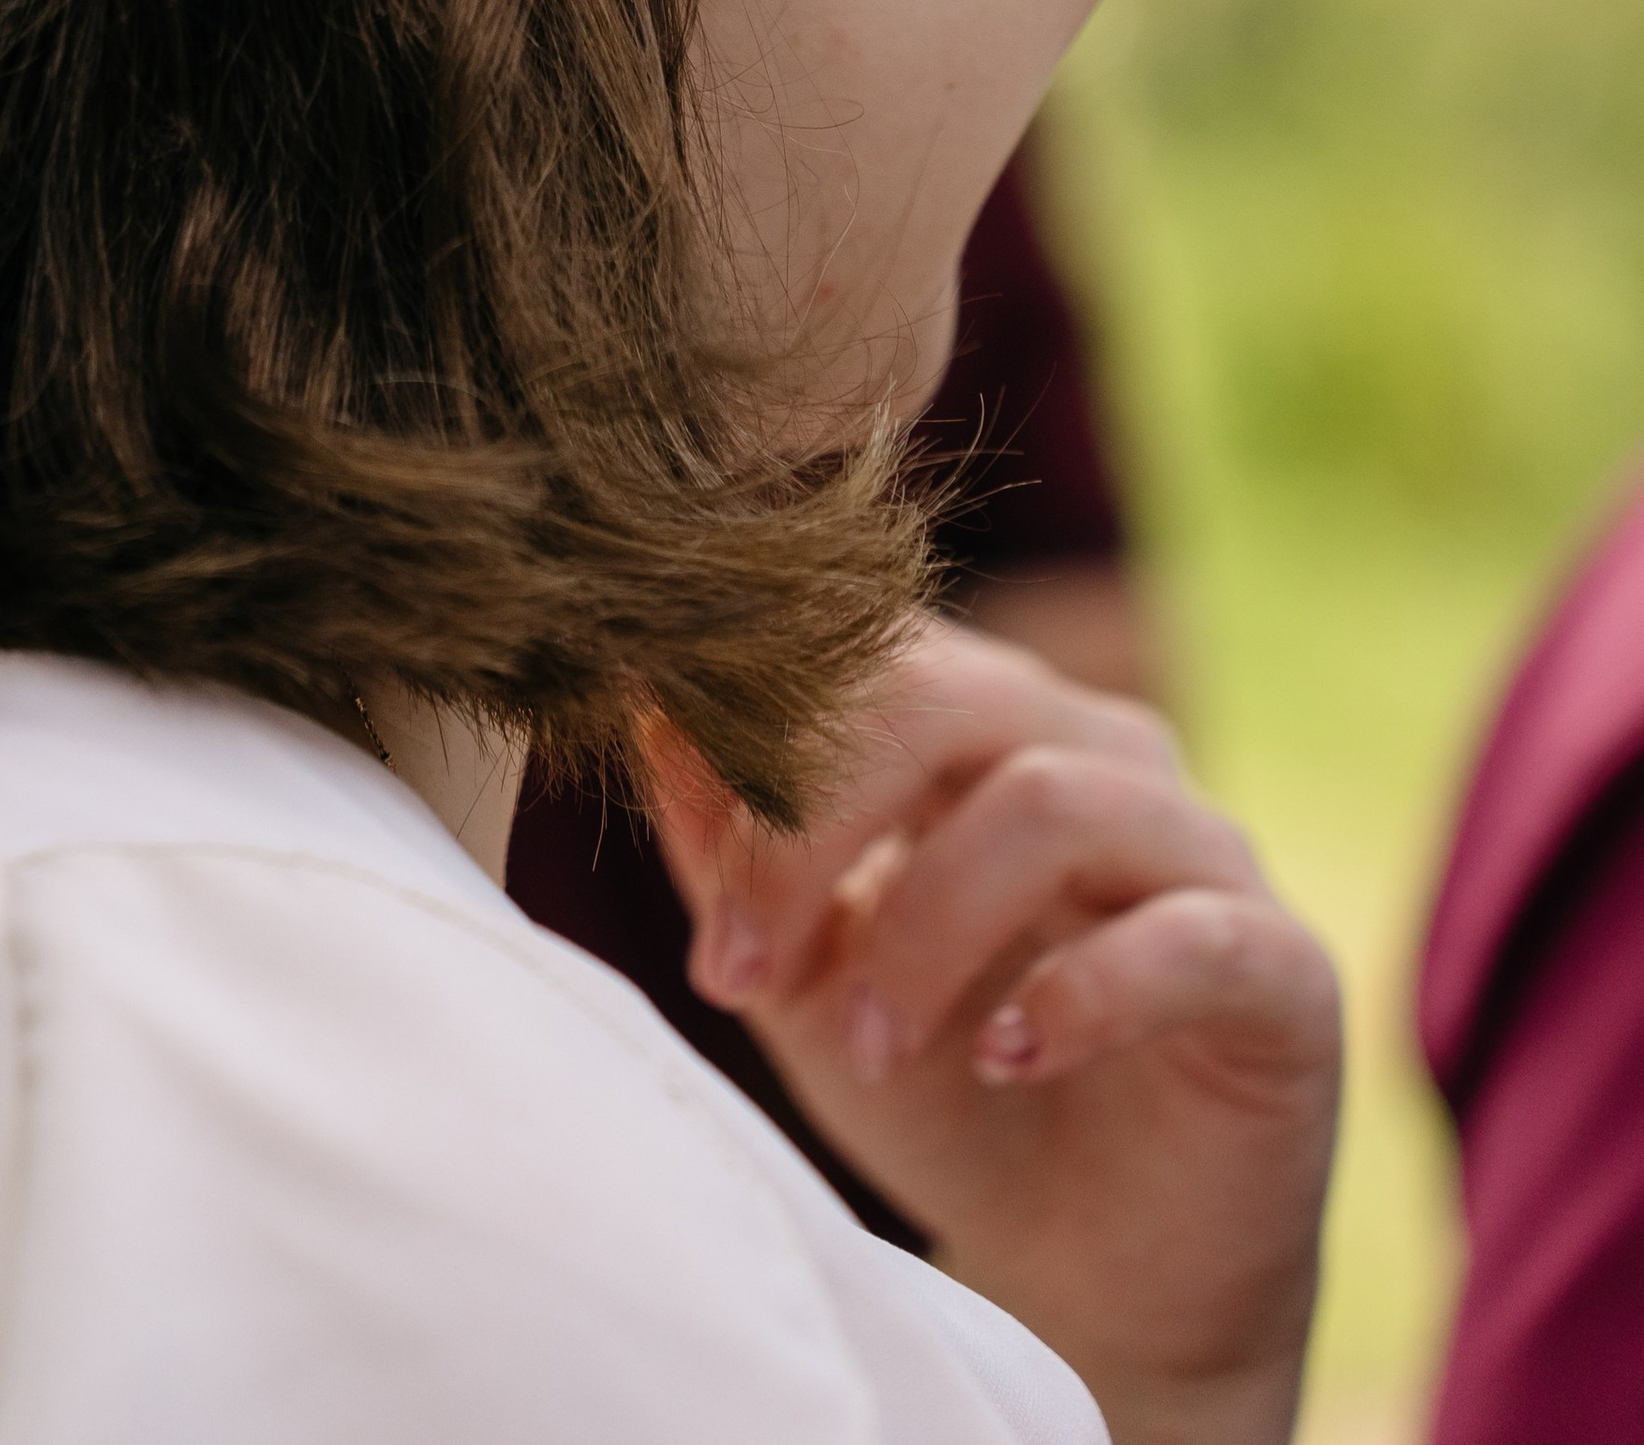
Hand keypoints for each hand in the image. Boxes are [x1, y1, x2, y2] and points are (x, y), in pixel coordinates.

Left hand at [645, 620, 1338, 1444]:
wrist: (1089, 1277)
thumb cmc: (936, 1091)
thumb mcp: (805, 974)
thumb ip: (730, 849)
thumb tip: (646, 712)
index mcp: (981, 721)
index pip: (863, 652)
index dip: (758, 760)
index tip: (695, 907)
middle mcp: (1097, 750)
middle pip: (944, 697)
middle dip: (816, 827)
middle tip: (740, 974)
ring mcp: (1202, 849)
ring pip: (1052, 800)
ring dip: (926, 925)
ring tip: (861, 1046)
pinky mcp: (1283, 968)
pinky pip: (1191, 933)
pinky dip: (1082, 988)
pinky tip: (1005, 1056)